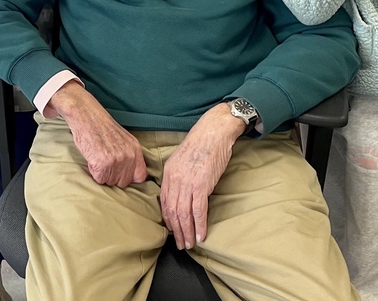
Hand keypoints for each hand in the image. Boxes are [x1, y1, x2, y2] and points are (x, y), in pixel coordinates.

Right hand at [48, 82, 147, 186]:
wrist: (87, 116)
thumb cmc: (102, 127)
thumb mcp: (124, 139)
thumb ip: (130, 155)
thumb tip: (132, 175)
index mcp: (135, 149)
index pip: (141, 176)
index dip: (129, 177)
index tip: (121, 173)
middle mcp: (129, 156)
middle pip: (123, 182)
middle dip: (113, 176)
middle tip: (105, 162)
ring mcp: (116, 160)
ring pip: (110, 181)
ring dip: (103, 173)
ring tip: (98, 157)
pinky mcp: (102, 163)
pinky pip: (99, 179)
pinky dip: (94, 171)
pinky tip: (93, 158)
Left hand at [160, 104, 244, 249]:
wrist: (213, 132)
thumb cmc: (201, 144)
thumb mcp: (181, 159)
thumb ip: (178, 176)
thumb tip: (181, 193)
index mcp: (168, 173)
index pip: (164, 202)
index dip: (168, 219)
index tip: (173, 230)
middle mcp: (175, 179)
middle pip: (172, 211)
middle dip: (177, 231)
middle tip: (181, 244)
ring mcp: (188, 182)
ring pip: (184, 214)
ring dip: (187, 232)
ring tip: (190, 244)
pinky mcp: (202, 185)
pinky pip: (199, 211)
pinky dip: (199, 226)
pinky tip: (201, 235)